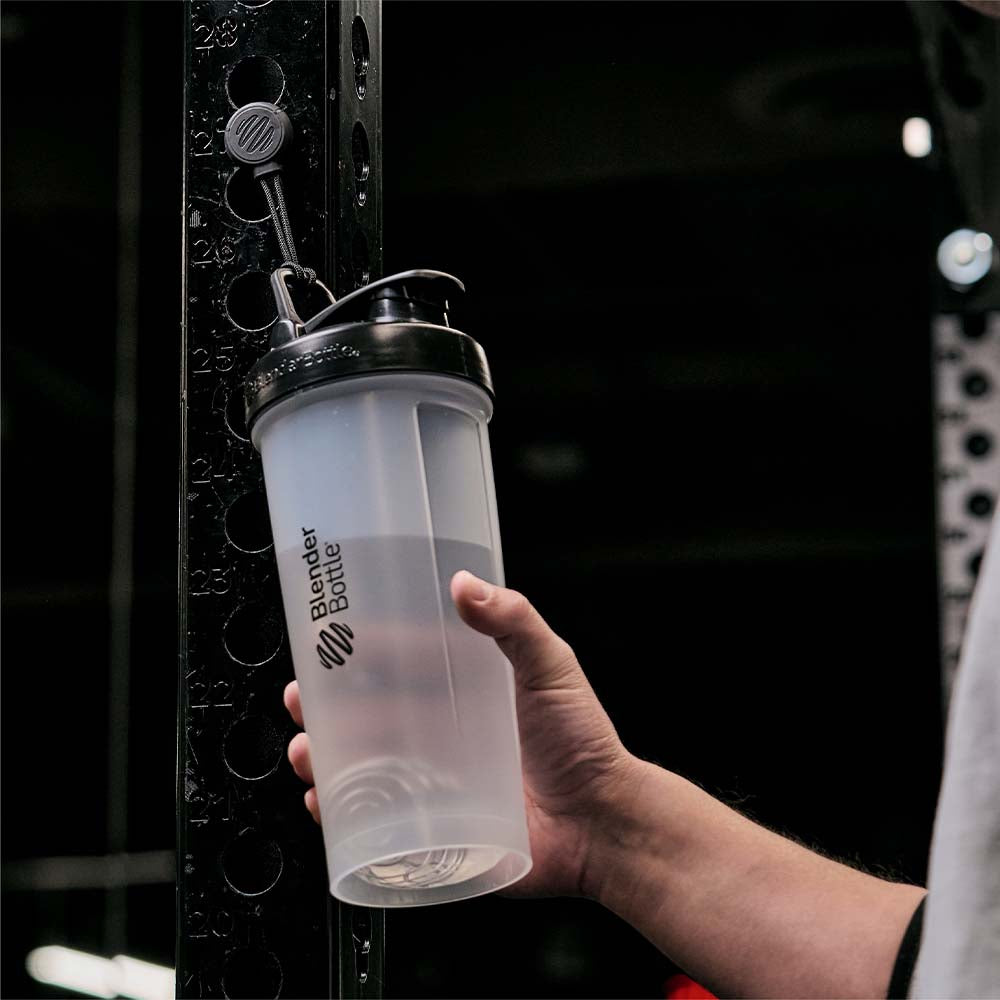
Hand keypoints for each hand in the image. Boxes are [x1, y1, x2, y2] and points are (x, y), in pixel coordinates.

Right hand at [283, 570, 642, 898]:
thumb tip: (466, 585)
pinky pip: (378, 819)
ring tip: (308, 752)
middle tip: (302, 698)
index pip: (401, 663)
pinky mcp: (436, 827)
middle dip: (327, 705)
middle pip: (369, 713)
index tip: (326, 641)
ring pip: (363, 765)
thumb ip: (515, 622)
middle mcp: (446, 733)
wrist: (602, 825)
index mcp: (466, 691)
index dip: (360, 653)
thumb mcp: (552, 668)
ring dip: (326, 756)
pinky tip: (329, 806)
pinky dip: (345, 813)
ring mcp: (436, 781)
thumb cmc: (585, 744)